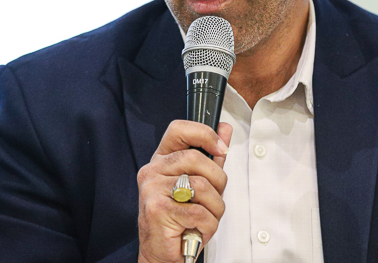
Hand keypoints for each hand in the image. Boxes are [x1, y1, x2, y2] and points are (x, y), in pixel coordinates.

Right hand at [137, 120, 231, 262]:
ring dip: (214, 208)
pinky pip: (199, 212)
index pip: (179, 130)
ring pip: (202, 186)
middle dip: (218, 181)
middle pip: (197, 159)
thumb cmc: (180, 220)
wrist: (161, 254)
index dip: (204, 133)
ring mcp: (152, 189)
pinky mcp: (157, 210)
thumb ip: (211, 156)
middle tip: (214, 199)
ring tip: (205, 218)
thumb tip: (225, 128)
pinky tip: (197, 230)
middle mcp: (152, 171)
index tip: (221, 147)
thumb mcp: (198, 184)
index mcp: (161, 160)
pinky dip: (208, 225)